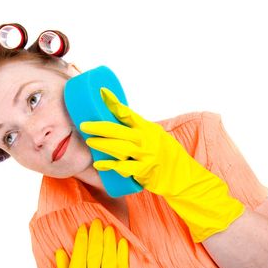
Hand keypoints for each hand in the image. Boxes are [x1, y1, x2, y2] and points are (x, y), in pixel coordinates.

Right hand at [55, 219, 128, 267]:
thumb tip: (60, 250)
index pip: (80, 252)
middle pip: (95, 251)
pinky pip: (122, 267)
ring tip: (108, 228)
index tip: (83, 226)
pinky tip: (122, 242)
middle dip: (96, 234)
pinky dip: (122, 253)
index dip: (82, 237)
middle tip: (96, 222)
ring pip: (109, 256)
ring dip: (109, 240)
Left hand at [80, 88, 244, 241]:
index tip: (102, 92)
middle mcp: (146, 139)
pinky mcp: (143, 171)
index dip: (114, 102)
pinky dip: (110, 165)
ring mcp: (145, 155)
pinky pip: (123, 167)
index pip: (128, 113)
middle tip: (85, 125)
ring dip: (102, 144)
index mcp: (147, 128)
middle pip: (118, 130)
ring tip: (89, 141)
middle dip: (99, 127)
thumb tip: (118, 121)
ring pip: (119, 148)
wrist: (182, 175)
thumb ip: (138, 129)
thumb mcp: (155, 135)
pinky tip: (99, 164)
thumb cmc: (166, 154)